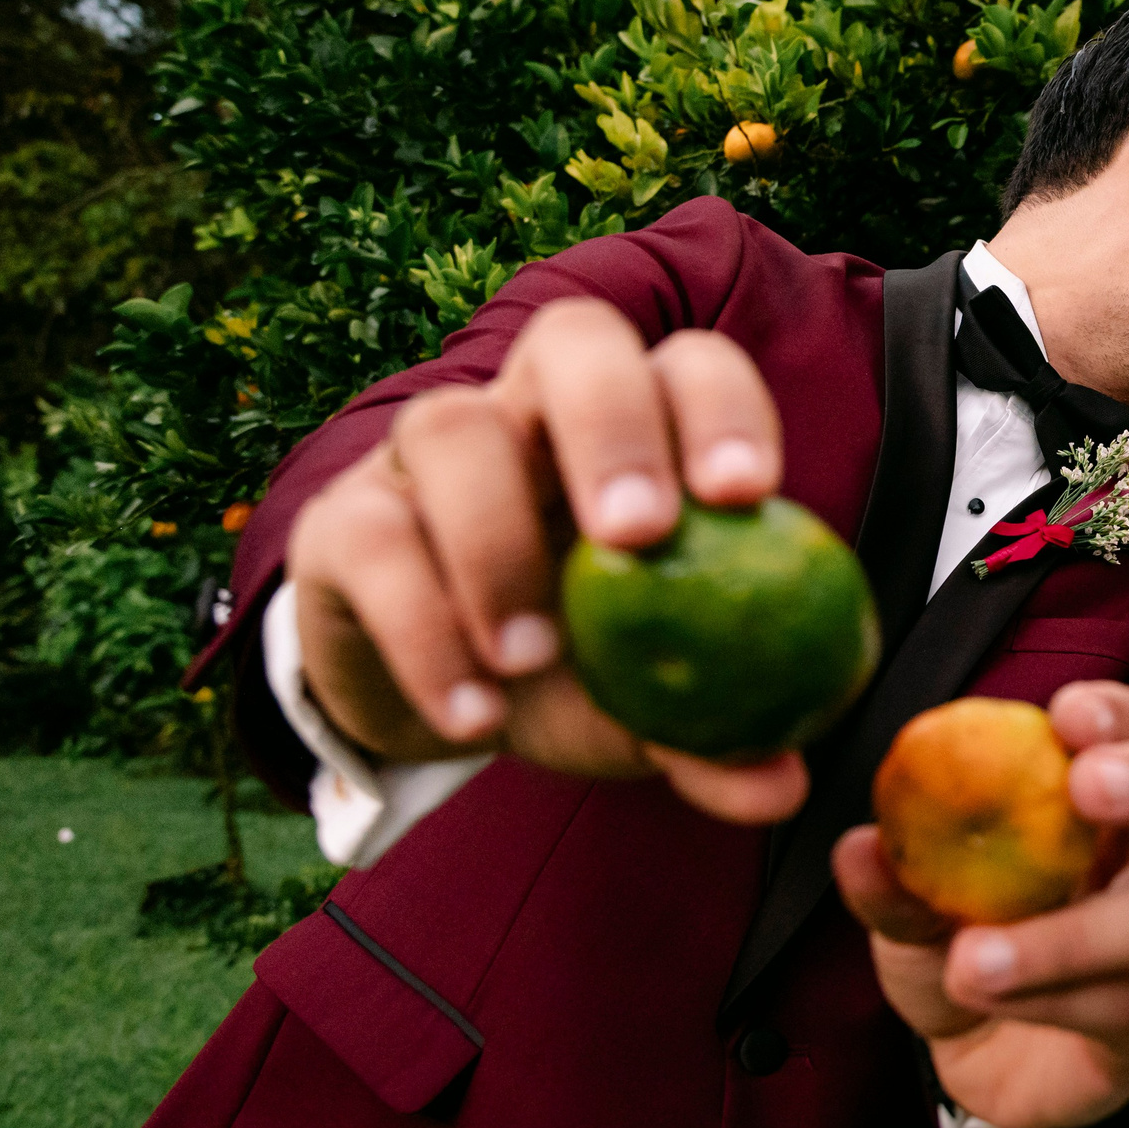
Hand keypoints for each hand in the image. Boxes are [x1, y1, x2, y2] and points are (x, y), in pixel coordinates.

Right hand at [284, 298, 804, 823]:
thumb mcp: (643, 713)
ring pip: (454, 425)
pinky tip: (472, 712)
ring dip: (497, 542)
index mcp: (641, 427)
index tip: (746, 493)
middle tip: (640, 535)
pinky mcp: (346, 519)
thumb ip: (712, 743)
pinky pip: (377, 542)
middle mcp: (536, 408)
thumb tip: (782, 786)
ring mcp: (431, 451)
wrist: (441, 702)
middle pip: (574, 341)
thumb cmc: (576, 671)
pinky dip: (424, 630)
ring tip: (529, 657)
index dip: (721, 408)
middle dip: (613, 425)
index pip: (690, 367)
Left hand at [833, 682, 1128, 1127]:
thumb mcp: (912, 912)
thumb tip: (860, 848)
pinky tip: (990, 992)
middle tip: (1090, 786)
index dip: (1121, 716)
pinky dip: (1058, 994)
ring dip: (1075, 929)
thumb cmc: (958, 947)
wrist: (969, 1059)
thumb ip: (898, 883)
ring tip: (971, 956)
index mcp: (1114, 800)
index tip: (1067, 716)